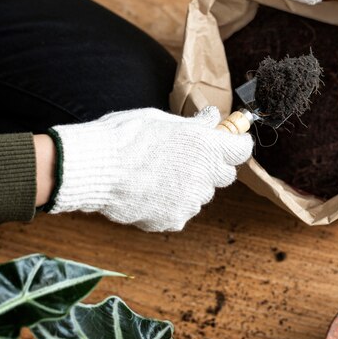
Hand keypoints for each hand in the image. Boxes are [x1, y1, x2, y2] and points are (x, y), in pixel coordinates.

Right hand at [46, 107, 252, 231]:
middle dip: (212, 167)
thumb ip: (194, 124)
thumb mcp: (162, 120)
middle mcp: (205, 174)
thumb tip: (212, 119)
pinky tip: (149, 192)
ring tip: (159, 176)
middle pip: (225, 175)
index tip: (230, 143)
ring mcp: (191, 200)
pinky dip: (170, 204)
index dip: (236, 145)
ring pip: (201, 195)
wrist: (95, 168)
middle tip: (188, 158)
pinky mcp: (174, 219)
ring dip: (189, 186)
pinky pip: (181, 212)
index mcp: (206, 146)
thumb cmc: (125, 137)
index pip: (242, 150)